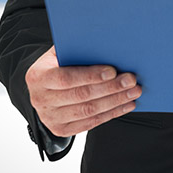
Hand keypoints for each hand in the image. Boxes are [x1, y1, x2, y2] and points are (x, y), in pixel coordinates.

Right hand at [25, 46, 140, 136]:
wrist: (43, 88)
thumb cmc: (57, 64)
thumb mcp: (60, 52)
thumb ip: (77, 48)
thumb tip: (106, 43)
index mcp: (38, 77)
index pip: (66, 78)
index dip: (90, 75)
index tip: (112, 71)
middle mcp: (40, 99)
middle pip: (81, 96)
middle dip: (110, 88)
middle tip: (131, 80)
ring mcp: (50, 117)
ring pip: (88, 111)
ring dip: (115, 101)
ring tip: (133, 92)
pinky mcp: (61, 129)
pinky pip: (91, 123)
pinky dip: (112, 113)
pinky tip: (126, 104)